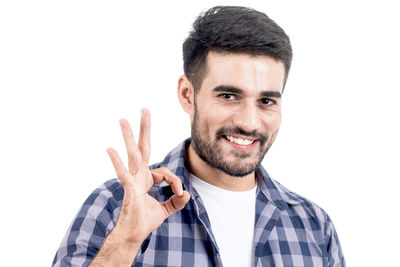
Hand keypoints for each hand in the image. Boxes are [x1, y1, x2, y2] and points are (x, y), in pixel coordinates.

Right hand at [106, 109, 189, 245]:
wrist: (134, 235)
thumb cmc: (145, 221)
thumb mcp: (166, 209)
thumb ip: (176, 201)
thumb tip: (187, 194)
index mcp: (146, 178)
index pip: (165, 171)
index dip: (175, 180)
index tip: (179, 193)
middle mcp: (138, 175)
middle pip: (143, 147)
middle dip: (145, 129)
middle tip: (144, 110)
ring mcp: (132, 180)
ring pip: (132, 154)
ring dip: (128, 136)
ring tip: (123, 120)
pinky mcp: (129, 189)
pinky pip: (123, 173)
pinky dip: (117, 162)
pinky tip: (110, 149)